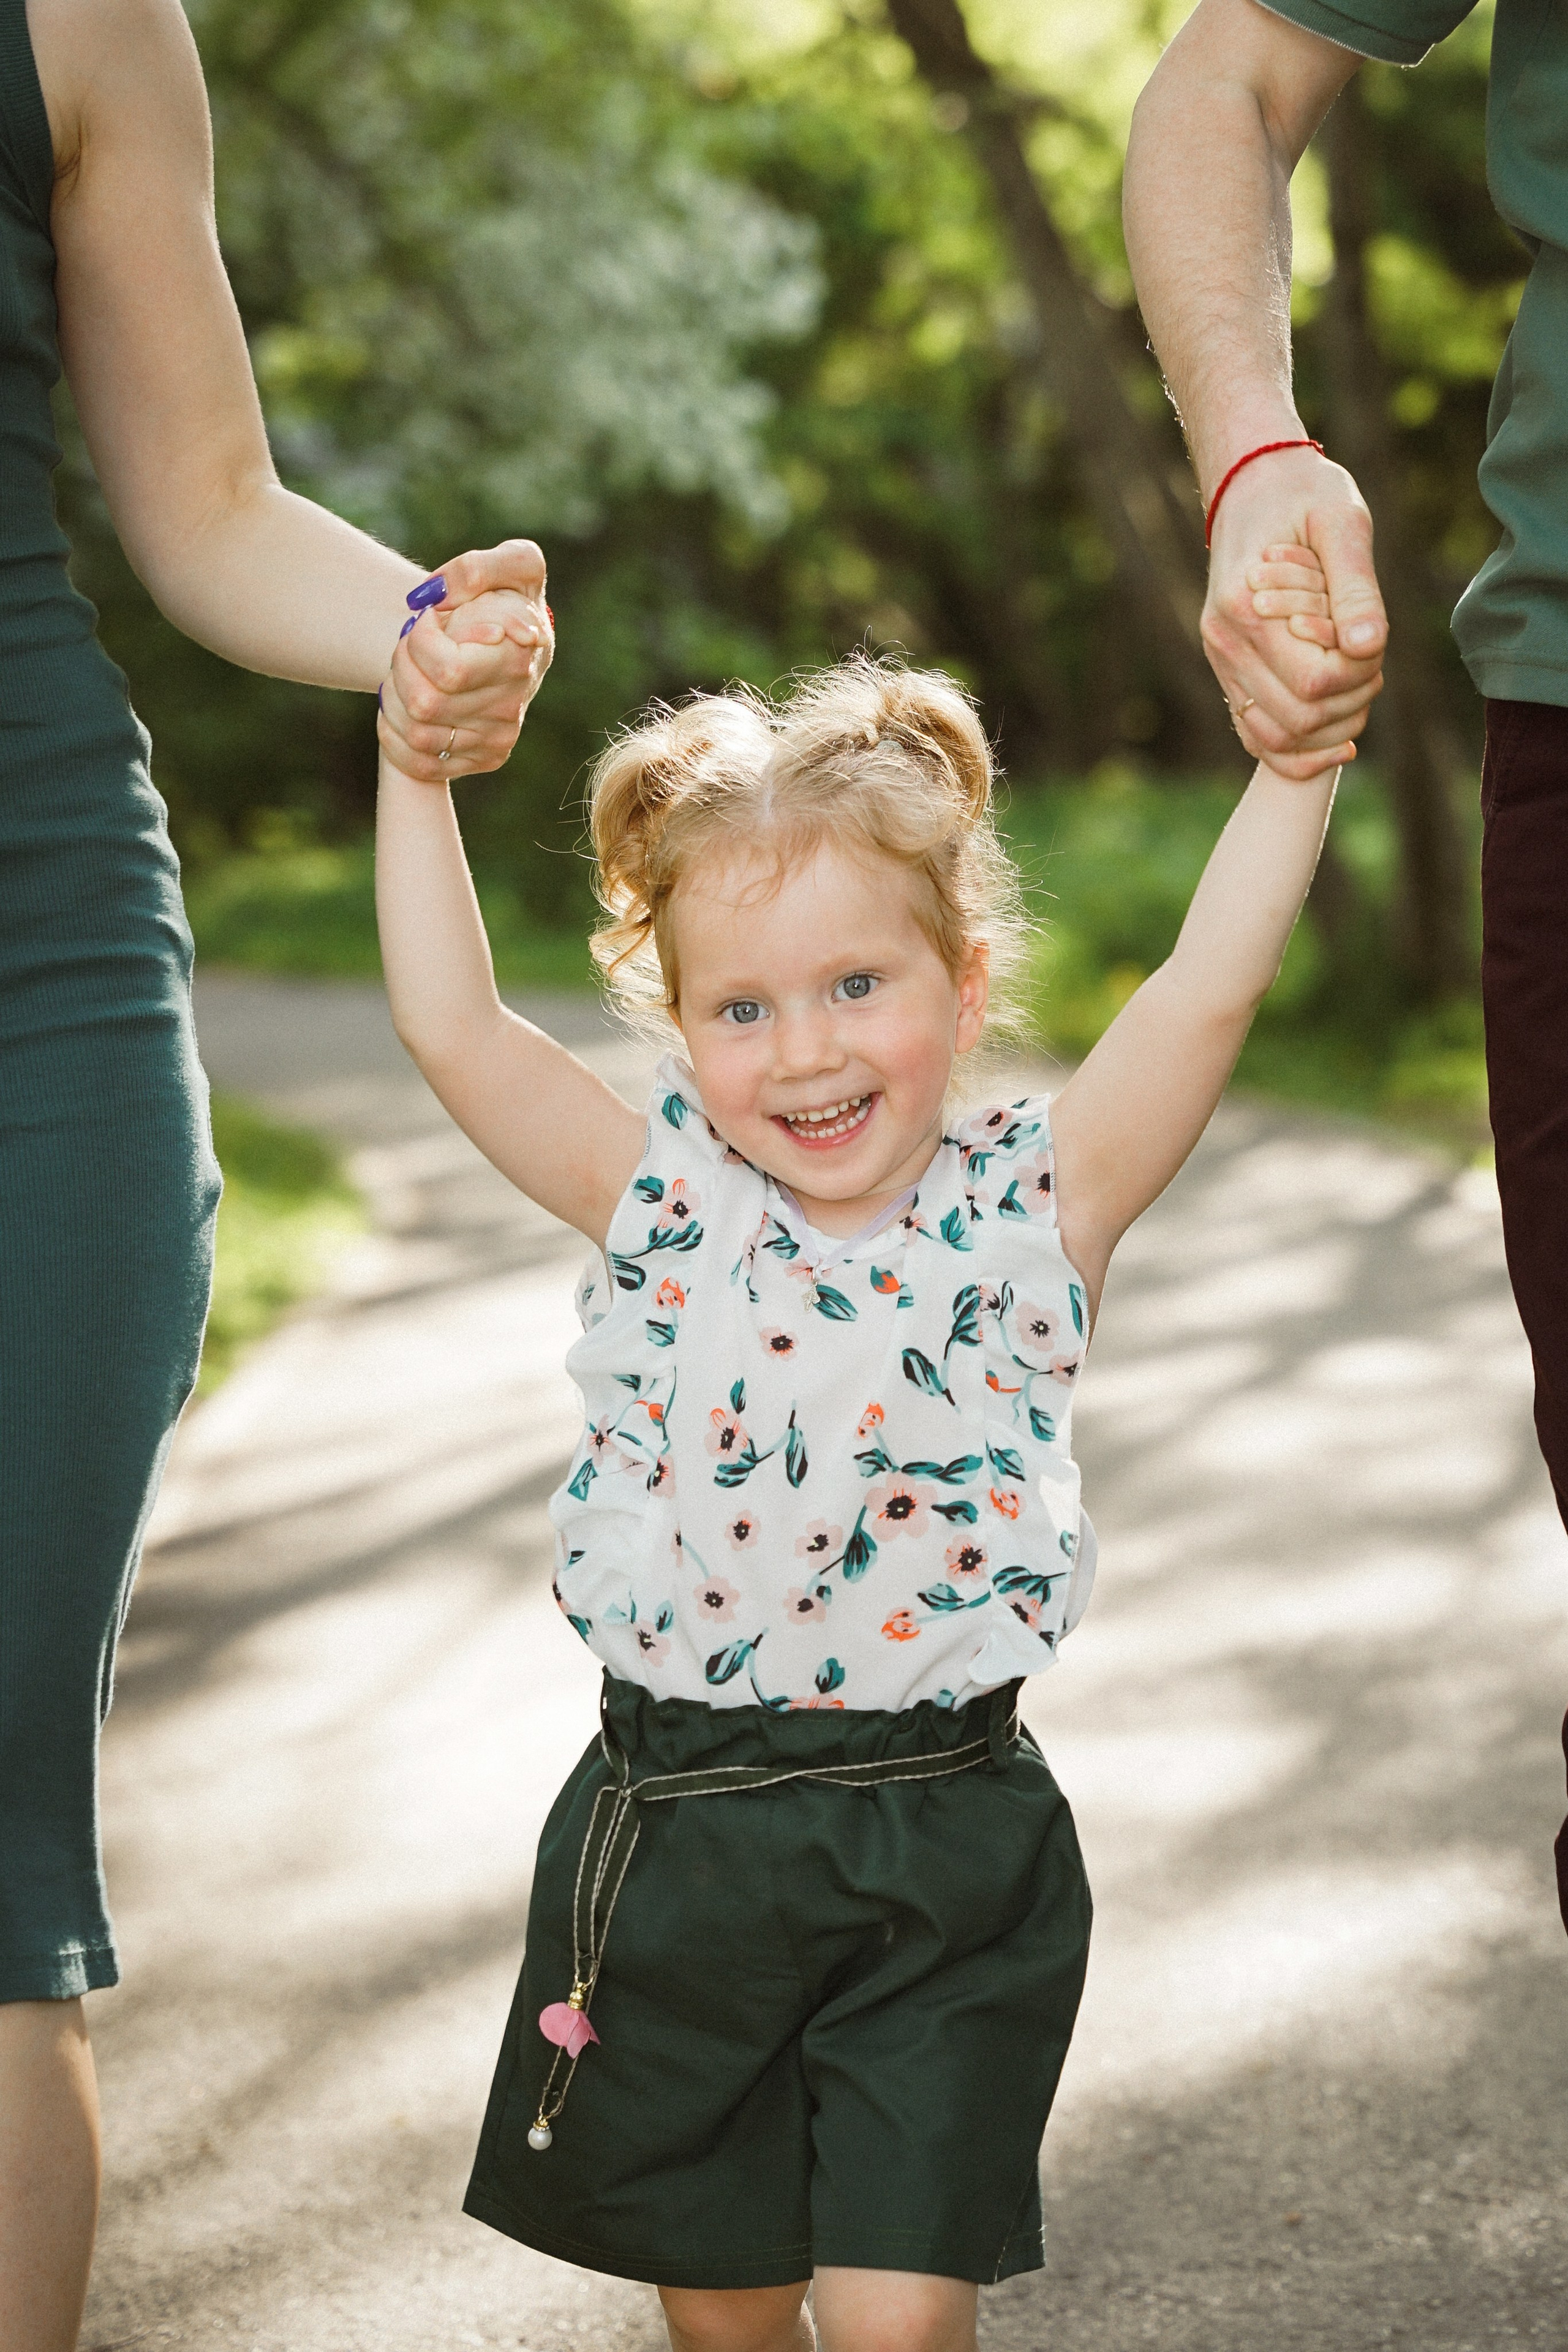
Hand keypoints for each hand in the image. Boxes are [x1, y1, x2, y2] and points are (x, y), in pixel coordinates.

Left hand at [378, 538, 553, 782]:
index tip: (426, 616)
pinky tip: (400, 707)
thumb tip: (436, 595)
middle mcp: (512, 708)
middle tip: (411, 642)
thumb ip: (478, 568)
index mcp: (519, 661)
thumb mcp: (514, 564)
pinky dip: (395, 735)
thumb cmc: (509, 597)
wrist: (519, 639)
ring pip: (416, 733)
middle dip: (403, 665)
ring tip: (409, 670)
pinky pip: (419, 763)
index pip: (448, 671)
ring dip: (395, 697)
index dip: (421, 640)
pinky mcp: (483, 759)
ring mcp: (497, 739)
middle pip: (425, 704)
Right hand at [1203, 448, 1386, 780]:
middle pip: (1298, 718)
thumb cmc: (1305, 496)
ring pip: (1275, 738)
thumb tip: (1368, 647)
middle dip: (1349, 703)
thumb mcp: (1342, 523)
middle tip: (1372, 665)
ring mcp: (1221, 661)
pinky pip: (1256, 736)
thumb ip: (1356, 588)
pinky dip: (1298, 749)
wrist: (1253, 486)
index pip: (1316, 682)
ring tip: (1356, 689)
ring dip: (1328, 729)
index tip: (1374, 642)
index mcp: (1247, 609)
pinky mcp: (1227, 671)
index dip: (1359, 675)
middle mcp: (1225, 642)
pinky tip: (1337, 736)